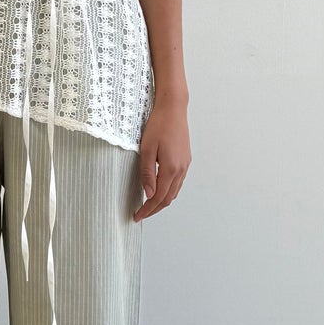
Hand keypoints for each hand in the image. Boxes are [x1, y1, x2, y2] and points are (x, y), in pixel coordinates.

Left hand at [133, 94, 189, 220]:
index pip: (159, 197)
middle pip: (169, 198)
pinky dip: (169, 191)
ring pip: (175, 191)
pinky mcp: (186, 159)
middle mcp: (181, 169)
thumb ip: (147, 172)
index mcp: (171, 168)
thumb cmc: (158, 125)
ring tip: (149, 205)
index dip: (148, 209)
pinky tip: (160, 189)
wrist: (173, 108)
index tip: (137, 216)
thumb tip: (148, 193)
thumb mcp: (146, 149)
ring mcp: (185, 164)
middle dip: (155, 209)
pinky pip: (178, 182)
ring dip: (162, 201)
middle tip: (141, 214)